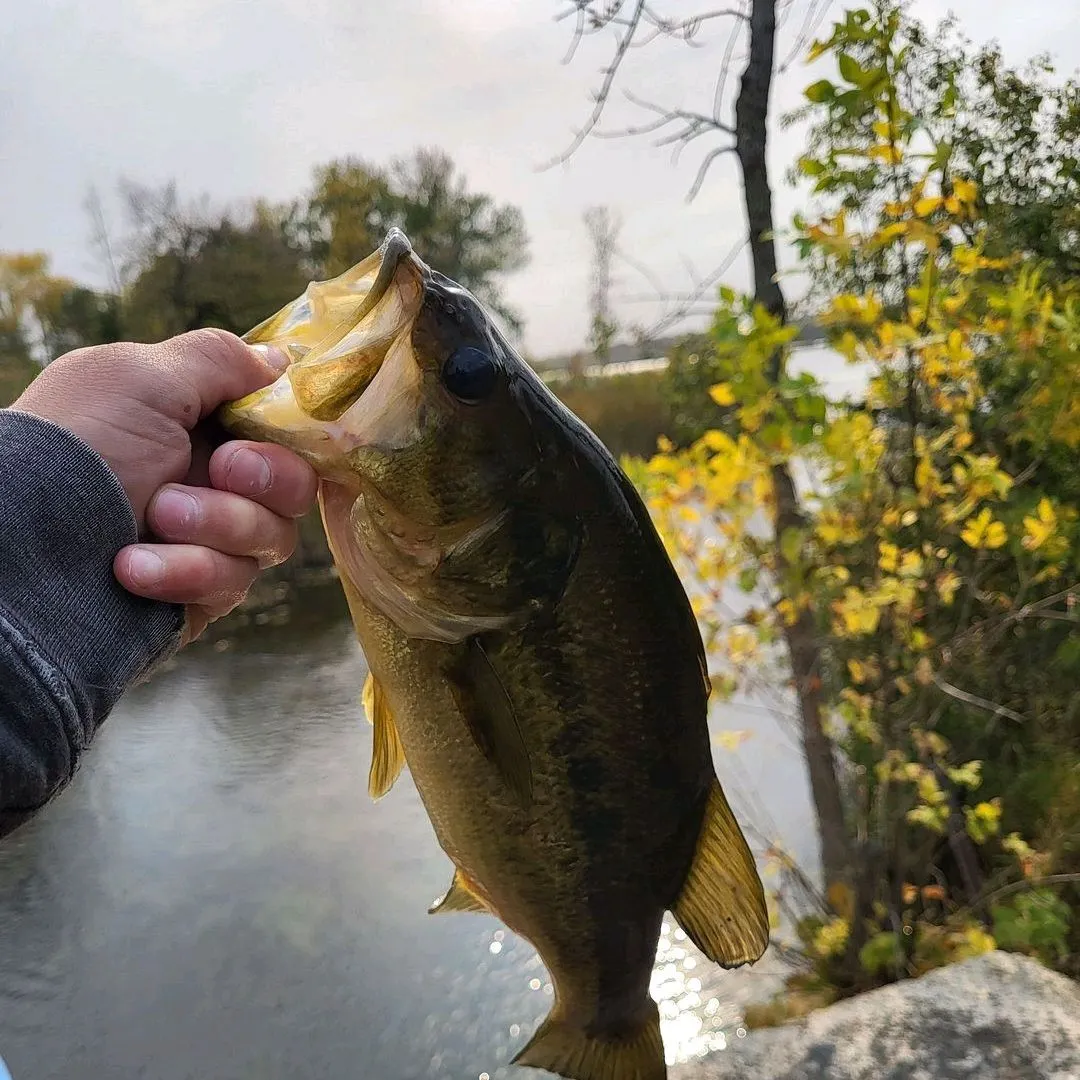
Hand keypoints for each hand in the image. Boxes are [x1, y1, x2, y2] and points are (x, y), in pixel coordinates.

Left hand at [14, 329, 318, 640]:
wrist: (23, 548)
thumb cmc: (76, 447)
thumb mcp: (141, 377)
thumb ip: (219, 358)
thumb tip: (279, 361)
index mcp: (198, 425)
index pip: (283, 431)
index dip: (285, 435)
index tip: (253, 432)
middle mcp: (209, 481)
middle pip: (295, 486)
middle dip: (264, 478)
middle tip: (220, 470)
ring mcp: (207, 541)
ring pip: (272, 538)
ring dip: (217, 523)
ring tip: (155, 515)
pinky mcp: (198, 594)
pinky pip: (233, 583)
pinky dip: (186, 571)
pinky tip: (133, 566)